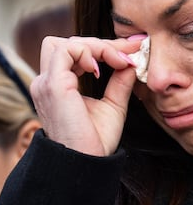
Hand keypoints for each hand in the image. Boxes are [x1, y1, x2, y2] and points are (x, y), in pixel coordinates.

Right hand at [31, 36, 143, 155]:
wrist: (87, 161)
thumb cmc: (96, 140)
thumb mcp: (113, 104)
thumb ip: (120, 81)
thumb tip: (132, 61)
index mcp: (58, 85)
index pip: (75, 53)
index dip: (105, 48)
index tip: (133, 49)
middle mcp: (48, 82)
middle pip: (68, 43)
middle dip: (102, 44)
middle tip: (131, 51)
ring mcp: (47, 83)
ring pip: (65, 43)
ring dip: (96, 46)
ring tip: (119, 61)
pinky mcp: (53, 85)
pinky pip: (66, 51)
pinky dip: (88, 52)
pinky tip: (102, 69)